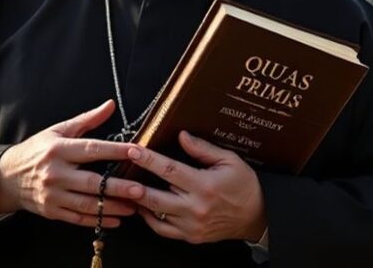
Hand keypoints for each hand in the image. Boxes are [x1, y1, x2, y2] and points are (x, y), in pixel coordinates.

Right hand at [0, 100, 144, 227]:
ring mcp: (53, 195)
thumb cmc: (37, 150)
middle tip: (142, 190)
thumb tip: (110, 105)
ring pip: (88, 204)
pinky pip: (79, 218)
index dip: (116, 151)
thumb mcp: (57, 131)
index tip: (137, 152)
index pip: (92, 149)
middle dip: (119, 187)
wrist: (7, 177)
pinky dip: (99, 220)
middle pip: (93, 182)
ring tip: (135, 207)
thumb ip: (86, 120)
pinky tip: (117, 220)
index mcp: (58, 149)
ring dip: (113, 207)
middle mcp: (55, 173)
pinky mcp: (51, 211)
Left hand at [128, 131, 265, 243]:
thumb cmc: (245, 186)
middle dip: (133, 184)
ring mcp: (191, 225)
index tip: (132, 150)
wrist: (257, 217)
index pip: (169, 170)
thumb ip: (203, 149)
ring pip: (154, 214)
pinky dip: (148, 218)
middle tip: (115, 172)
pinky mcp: (190, 237)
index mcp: (204, 186)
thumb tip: (181, 135)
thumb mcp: (230, 160)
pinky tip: (141, 206)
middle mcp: (195, 208)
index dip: (148, 159)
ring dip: (137, 201)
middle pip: (154, 196)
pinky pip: (162, 229)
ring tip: (123, 188)